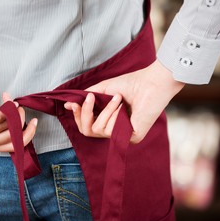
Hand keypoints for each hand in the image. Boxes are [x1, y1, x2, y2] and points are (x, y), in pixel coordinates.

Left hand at [0, 76, 37, 151]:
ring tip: (10, 101)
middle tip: (20, 108)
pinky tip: (5, 102)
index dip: (27, 136)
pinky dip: (3, 110)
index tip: (34, 123)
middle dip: (21, 121)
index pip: (12, 147)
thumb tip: (19, 117)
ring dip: (12, 112)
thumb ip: (4, 121)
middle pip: (11, 137)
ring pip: (5, 127)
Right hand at [64, 60, 184, 142]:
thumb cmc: (131, 84)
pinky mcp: (131, 138)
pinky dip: (114, 116)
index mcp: (109, 119)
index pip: (86, 124)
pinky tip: (123, 108)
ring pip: (98, 130)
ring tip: (118, 98)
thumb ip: (85, 98)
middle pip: (87, 131)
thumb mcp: (102, 89)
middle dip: (84, 114)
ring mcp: (123, 135)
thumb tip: (68, 104)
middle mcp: (115, 129)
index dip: (77, 115)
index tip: (73, 103)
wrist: (152, 82)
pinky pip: (111, 132)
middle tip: (90, 98)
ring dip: (105, 111)